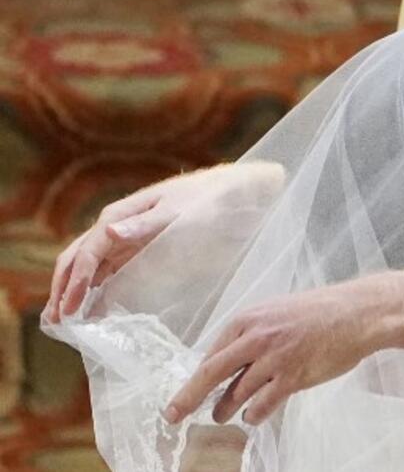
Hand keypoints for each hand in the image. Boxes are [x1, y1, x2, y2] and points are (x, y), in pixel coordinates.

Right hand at [43, 162, 285, 323]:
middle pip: (79, 259)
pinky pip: (110, 270)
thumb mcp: (182, 211)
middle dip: (64, 289)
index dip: (75, 282)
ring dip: (75, 291)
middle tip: (56, 322)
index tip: (70, 310)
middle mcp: (118, 226)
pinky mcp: (140, 249)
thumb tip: (108, 231)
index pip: (88, 251)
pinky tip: (93, 308)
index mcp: (121, 215)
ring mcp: (127, 238)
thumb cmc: (210, 198)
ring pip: (91, 267)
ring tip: (65, 321)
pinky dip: (97, 289)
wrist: (236, 192)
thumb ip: (147, 224)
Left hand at [165, 270, 403, 426]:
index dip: (193, 377)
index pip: (210, 353)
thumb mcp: (277, 312)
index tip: (181, 393)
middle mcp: (256, 337)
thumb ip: (252, 334)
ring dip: (226, 408)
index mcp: (248, 319)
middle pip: (210, 373)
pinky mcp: (293, 376)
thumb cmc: (320, 312)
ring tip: (223, 416)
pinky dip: (254, 413)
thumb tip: (227, 361)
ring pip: (236, 392)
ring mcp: (274, 358)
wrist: (358, 312)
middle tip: (173, 415)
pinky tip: (254, 415)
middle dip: (187, 398)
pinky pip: (263, 403)